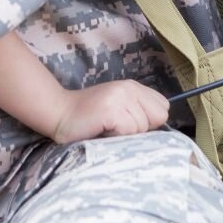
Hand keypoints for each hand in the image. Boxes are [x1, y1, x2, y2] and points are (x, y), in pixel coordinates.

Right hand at [51, 80, 169, 143]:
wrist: (59, 114)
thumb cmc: (90, 118)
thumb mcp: (119, 107)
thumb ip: (140, 111)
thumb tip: (161, 126)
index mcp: (133, 86)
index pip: (163, 108)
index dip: (149, 121)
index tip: (128, 122)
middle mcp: (129, 88)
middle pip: (158, 118)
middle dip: (141, 129)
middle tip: (117, 126)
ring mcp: (120, 97)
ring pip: (143, 127)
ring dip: (126, 134)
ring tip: (107, 128)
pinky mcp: (111, 110)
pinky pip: (130, 131)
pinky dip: (117, 136)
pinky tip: (102, 130)